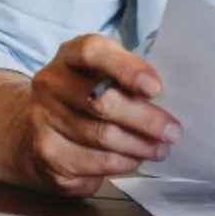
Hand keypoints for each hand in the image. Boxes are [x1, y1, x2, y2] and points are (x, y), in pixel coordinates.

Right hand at [18, 34, 180, 196]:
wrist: (45, 122)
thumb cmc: (92, 91)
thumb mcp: (107, 72)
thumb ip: (131, 77)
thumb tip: (169, 99)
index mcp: (71, 54)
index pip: (93, 52)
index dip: (126, 69)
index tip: (155, 89)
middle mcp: (51, 82)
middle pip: (101, 102)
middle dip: (144, 119)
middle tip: (172, 131)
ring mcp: (42, 118)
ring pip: (99, 136)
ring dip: (137, 146)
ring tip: (161, 149)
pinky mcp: (44, 152)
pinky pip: (90, 162)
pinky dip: (119, 163)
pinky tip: (136, 160)